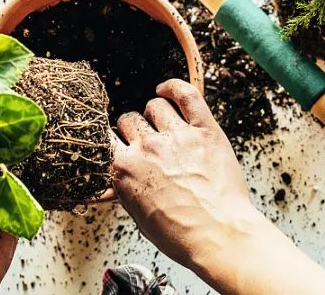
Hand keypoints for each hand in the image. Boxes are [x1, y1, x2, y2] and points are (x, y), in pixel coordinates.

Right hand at [112, 79, 324, 294]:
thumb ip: (124, 188)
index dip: (111, 139)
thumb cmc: (182, 234)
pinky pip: (186, 94)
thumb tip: (118, 176)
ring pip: (155, 106)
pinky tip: (168, 90)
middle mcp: (147, 147)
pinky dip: (174, 87)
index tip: (116, 139)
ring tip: (165, 126)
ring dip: (156, 114)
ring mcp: (177, 136)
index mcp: (125, 168)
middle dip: (135, 129)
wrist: (219, 236)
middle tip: (147, 142)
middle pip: (129, 119)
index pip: (105, 137)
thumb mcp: (138, 216)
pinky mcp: (205, 130)